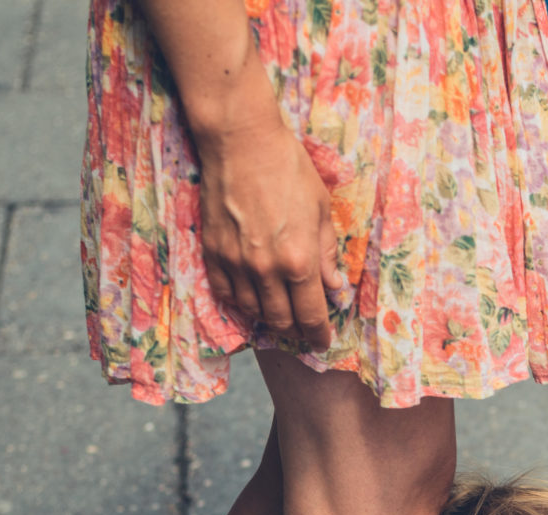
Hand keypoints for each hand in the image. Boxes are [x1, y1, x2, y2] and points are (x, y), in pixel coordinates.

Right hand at [194, 110, 343, 348]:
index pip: (311, 316)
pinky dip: (239, 301)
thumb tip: (334, 286)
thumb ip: (326, 253)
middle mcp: (266, 269)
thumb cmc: (288, 168)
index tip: (323, 342)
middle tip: (303, 329)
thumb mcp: (321, 210)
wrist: (241, 140)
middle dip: (295, 330)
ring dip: (268, 317)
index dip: (318, 335)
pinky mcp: (212, 251)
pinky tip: (250, 297)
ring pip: (252, 311)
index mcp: (299, 261)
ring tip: (279, 313)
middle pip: (281, 320)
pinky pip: (224, 292)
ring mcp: (235, 262)